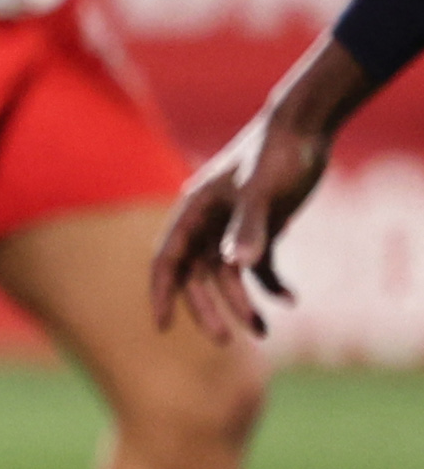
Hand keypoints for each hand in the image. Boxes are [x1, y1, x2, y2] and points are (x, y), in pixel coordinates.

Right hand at [153, 89, 338, 343]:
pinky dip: (272, 284)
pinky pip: (259, 266)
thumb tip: (238, 267)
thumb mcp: (263, 189)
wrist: (306, 128)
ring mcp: (232, 227)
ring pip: (228, 276)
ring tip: (263, 332)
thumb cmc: (277, 153)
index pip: (167, 258)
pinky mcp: (260, 228)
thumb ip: (250, 227)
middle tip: (225, 340)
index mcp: (194, 210)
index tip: (162, 326)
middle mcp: (207, 222)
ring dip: (244, 303)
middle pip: (197, 275)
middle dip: (208, 308)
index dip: (162, 292)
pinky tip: (290, 299)